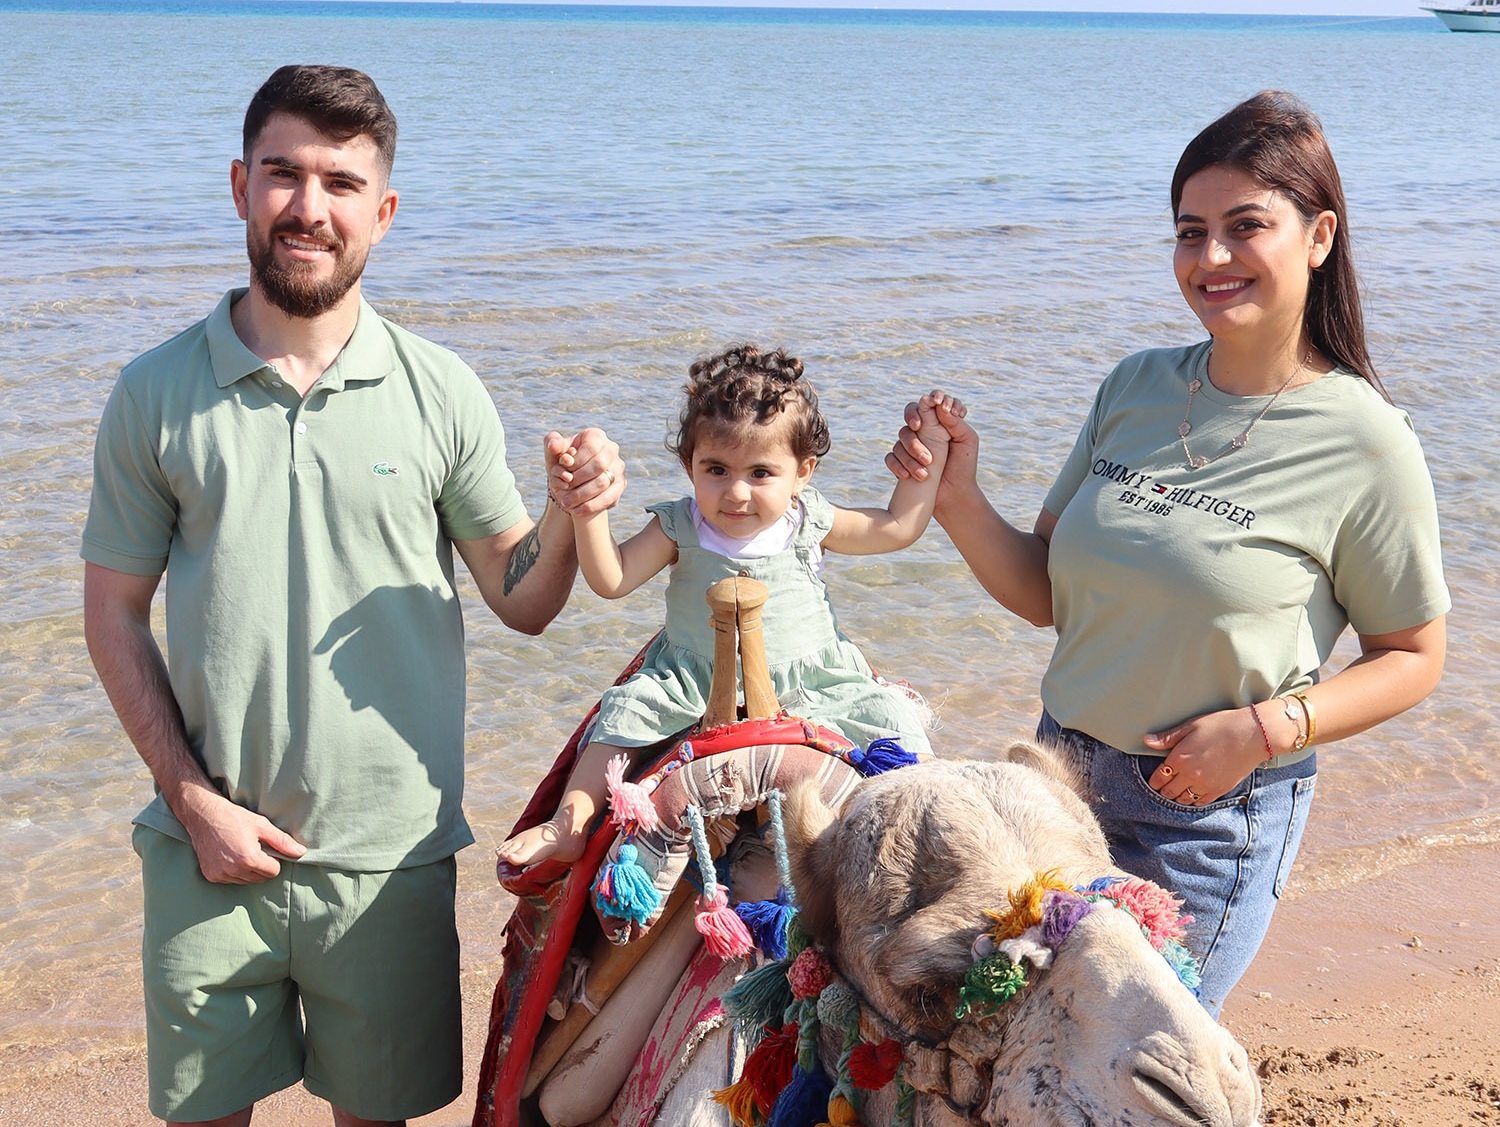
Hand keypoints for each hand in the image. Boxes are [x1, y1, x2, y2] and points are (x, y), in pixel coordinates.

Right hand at [177, 784, 305, 883]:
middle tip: (255, 848)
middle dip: (262, 866)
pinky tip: (230, 855)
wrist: (203, 815)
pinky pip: (230, 880)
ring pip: (245, 881)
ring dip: (248, 870)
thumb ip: (283, 841)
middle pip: (260, 879)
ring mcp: (220, 875)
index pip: (273, 871)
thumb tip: (301, 853)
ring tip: (242, 850)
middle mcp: (233, 870)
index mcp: (248, 859)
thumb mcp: (262, 825)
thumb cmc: (234, 818)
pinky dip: (234, 871)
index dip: (274, 860)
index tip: (267, 848)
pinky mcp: (210, 876)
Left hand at [545, 428, 625, 514]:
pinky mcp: (620, 485)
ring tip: (566, 502)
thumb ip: (552, 444)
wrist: (572, 481)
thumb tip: (554, 445)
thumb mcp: (554, 453)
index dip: (576, 461)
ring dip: (583, 494)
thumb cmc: (562, 463)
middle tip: (563, 489)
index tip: (563, 470)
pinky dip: (591, 505)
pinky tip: (577, 510)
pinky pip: (610, 497)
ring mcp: (618, 467)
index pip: (591, 447)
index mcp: (596, 436)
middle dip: (578, 479)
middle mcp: (611, 449)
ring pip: (604, 482)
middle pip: (599, 465)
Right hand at [885, 390, 976, 511]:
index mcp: (940, 422)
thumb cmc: (964, 466)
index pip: (932, 402)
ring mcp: (911, 446)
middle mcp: (924, 430)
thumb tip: (939, 406)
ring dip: (912, 449)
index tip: (938, 402)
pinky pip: (891, 457)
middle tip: (919, 426)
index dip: (934, 397)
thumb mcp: (967, 440)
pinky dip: (898, 465)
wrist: (955, 494)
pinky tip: (909, 475)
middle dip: (912, 416)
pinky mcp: (902, 462)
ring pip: (901, 436)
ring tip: (928, 464)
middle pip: (911, 412)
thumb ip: (955, 421)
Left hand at [1142, 707, 1266, 805]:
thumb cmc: (1222, 726)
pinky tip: (1193, 795)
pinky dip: (1194, 801)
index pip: (1159, 777)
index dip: (1154, 780)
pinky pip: (1201, 802)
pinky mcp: (1220, 790)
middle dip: (1163, 790)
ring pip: (1184, 799)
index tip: (1154, 780)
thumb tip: (1147, 741)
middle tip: (1162, 787)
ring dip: (1178, 797)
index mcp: (1180, 759)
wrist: (1253, 735)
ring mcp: (1206, 785)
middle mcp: (1190, 776)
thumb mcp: (1191, 726)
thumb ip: (1168, 737)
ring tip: (1176, 792)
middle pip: (1169, 791)